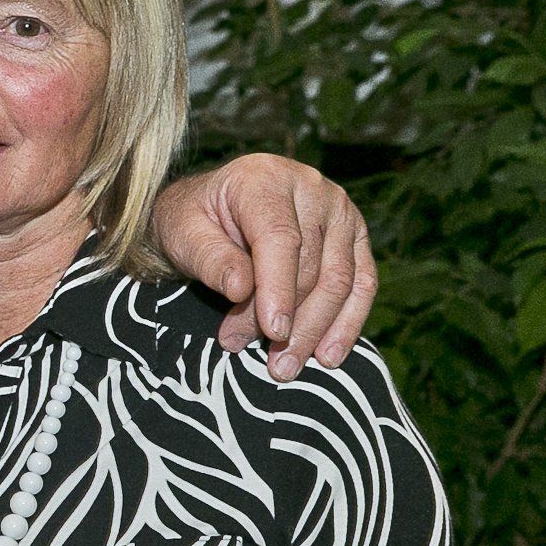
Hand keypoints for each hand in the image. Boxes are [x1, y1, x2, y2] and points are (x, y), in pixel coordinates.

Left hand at [154, 154, 375, 378]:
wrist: (211, 208)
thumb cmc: (193, 221)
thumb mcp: (183, 234)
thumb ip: (211, 259)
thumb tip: (242, 290)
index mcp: (263, 179)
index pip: (281, 239)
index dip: (278, 289)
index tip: (272, 331)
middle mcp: (310, 187)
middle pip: (310, 266)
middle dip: (289, 321)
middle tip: (266, 362)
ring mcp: (340, 210)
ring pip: (339, 280)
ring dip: (316, 330)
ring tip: (286, 366)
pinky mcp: (355, 235)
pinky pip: (362, 283)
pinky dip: (348, 322)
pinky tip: (328, 355)